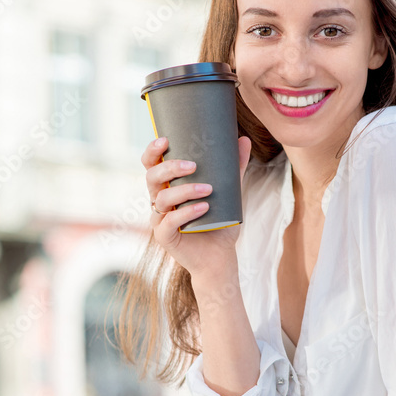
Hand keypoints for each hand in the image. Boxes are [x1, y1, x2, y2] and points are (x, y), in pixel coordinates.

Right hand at [142, 135, 251, 278]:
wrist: (220, 257)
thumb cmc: (220, 223)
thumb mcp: (230, 192)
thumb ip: (235, 167)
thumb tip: (244, 139)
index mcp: (168, 186)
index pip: (151, 164)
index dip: (152, 151)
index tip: (165, 140)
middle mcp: (159, 200)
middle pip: (151, 177)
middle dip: (169, 167)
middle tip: (193, 166)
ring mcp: (159, 219)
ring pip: (161, 198)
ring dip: (184, 190)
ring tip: (208, 190)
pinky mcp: (164, 237)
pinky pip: (168, 221)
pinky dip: (186, 212)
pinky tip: (204, 208)